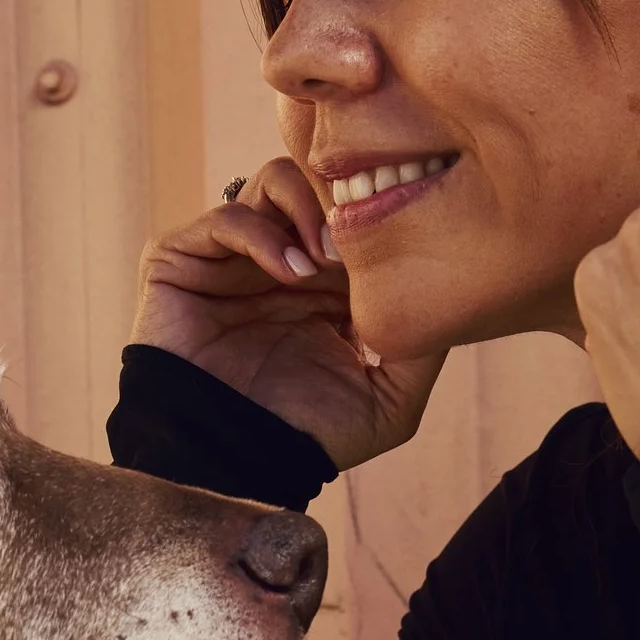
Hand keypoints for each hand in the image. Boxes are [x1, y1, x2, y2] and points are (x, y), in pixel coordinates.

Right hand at [133, 156, 444, 470]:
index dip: (378, 214)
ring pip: (275, 180)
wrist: (230, 459)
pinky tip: (289, 272)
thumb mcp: (389, 402)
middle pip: (320, 184)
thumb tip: (455, 296)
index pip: (356, 214)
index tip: (397, 236)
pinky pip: (227, 215)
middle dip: (344, 203)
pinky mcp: (184, 259)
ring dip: (306, 209)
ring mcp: (232, 257)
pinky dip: (262, 233)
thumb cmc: (308, 437)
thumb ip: (423, 350)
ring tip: (322, 260)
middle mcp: (280, 259)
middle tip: (357, 242)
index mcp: (325, 284)